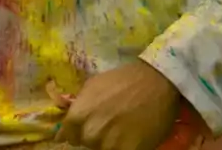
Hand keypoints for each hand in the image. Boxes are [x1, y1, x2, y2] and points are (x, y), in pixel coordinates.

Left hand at [56, 61, 202, 149]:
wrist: (159, 79)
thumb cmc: (126, 79)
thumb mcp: (94, 85)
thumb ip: (77, 108)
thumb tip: (62, 133)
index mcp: (78, 116)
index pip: (68, 136)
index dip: (79, 131)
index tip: (92, 125)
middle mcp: (91, 132)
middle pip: (87, 143)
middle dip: (97, 135)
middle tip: (112, 123)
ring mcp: (110, 144)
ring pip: (104, 149)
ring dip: (112, 141)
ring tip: (125, 127)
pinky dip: (126, 146)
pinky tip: (134, 136)